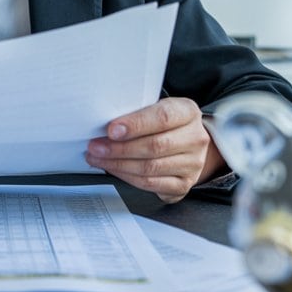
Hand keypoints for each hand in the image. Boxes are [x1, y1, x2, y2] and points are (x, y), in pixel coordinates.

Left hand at [85, 97, 223, 202]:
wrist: (187, 143)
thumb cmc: (164, 123)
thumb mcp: (155, 108)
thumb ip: (136, 113)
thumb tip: (105, 126)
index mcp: (187, 112)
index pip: (163, 117)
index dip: (135, 124)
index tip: (111, 130)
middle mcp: (195, 138)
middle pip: (154, 146)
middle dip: (119, 148)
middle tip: (96, 146)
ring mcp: (192, 164)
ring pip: (150, 168)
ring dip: (118, 164)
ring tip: (98, 158)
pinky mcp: (183, 184)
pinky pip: (151, 184)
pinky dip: (127, 177)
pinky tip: (113, 169)